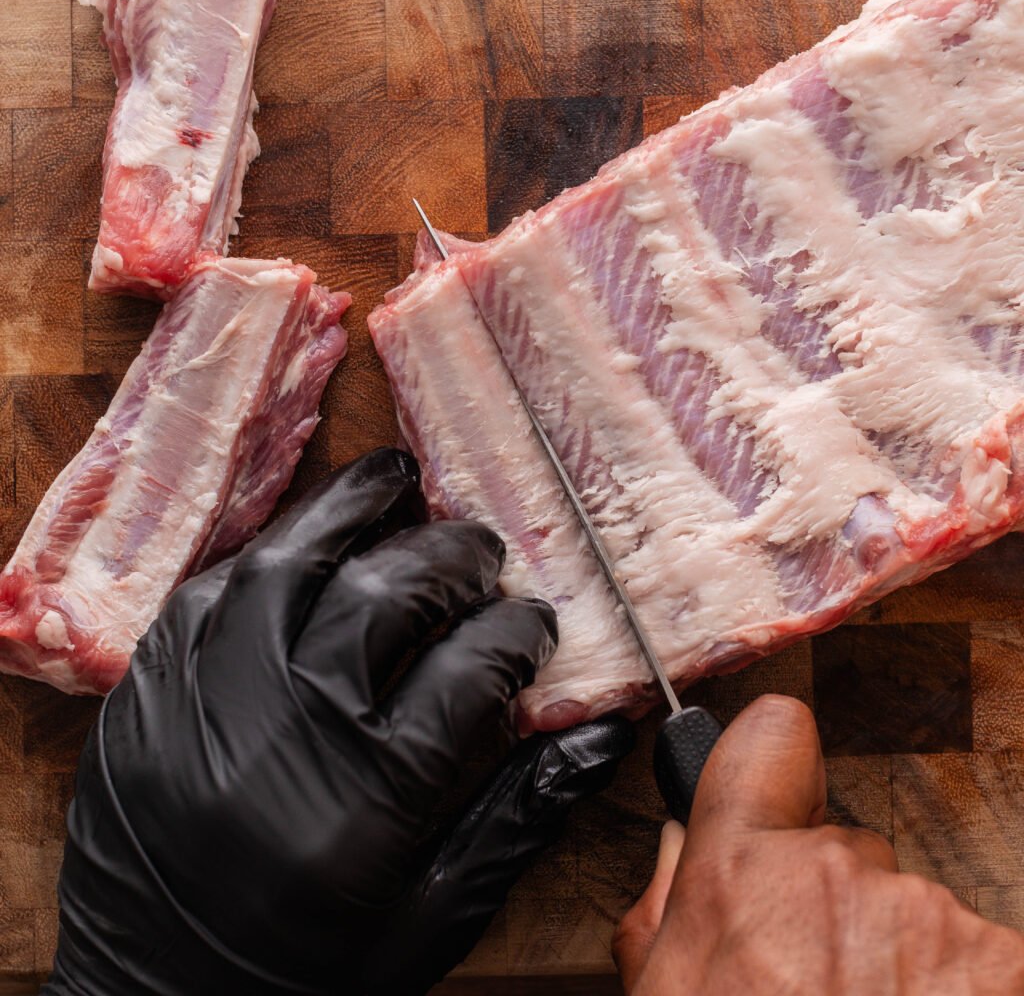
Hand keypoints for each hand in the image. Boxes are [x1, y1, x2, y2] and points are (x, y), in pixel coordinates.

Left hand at [44, 448, 633, 995]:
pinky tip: (301, 541)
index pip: (469, 668)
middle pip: (383, 596)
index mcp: (370, 796)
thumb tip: (604, 735)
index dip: (516, 632)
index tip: (534, 622)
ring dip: (348, 510)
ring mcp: (203, 705)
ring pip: (286, 568)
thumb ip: (520, 816)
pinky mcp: (144, 699)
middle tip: (479, 550)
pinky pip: (203, 595)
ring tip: (395, 479)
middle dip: (447, 558)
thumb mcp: (434, 919)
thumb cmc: (311, 976)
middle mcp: (286, 732)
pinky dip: (262, 556)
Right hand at [614, 695, 1023, 994]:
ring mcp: (932, 921)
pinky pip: (979, 956)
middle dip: (833, 906)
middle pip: (846, 849)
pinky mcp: (1007, 966)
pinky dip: (956, 994)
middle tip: (816, 986)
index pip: (772, 736)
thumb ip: (669, 905)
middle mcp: (839, 874)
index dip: (776, 755)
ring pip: (911, 911)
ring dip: (897, 963)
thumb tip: (685, 843)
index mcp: (740, 873)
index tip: (784, 783)